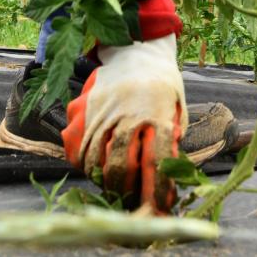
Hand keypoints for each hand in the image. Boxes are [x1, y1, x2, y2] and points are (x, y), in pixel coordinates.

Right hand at [61, 34, 185, 211]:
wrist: (137, 48)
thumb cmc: (163, 82)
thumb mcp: (177, 106)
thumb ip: (172, 138)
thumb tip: (168, 172)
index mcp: (158, 113)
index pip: (157, 160)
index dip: (157, 189)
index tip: (159, 208)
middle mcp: (129, 113)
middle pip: (121, 164)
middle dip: (125, 191)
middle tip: (131, 202)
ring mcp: (104, 111)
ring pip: (96, 158)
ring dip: (103, 180)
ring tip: (113, 188)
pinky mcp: (86, 109)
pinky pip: (79, 145)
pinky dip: (85, 163)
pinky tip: (94, 169)